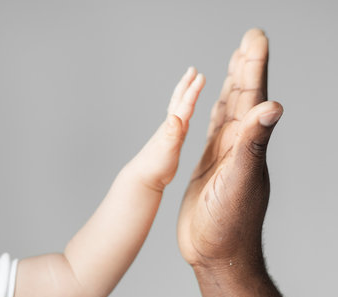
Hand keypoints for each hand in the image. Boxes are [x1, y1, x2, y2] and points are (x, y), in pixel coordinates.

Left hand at [128, 67, 203, 191]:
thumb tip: (175, 117)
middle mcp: (171, 127)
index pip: (185, 105)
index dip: (193, 90)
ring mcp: (170, 133)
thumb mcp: (166, 149)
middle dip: (187, 85)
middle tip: (192, 70)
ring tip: (190, 86)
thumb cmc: (155, 166)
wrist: (143, 178)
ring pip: (179, 109)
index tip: (200, 75)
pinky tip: (183, 115)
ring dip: (185, 96)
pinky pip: (180, 122)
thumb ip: (171, 134)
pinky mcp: (171, 142)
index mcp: (172, 127)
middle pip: (179, 101)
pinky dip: (183, 114)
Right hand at [177, 29, 282, 269]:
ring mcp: (224, 155)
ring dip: (234, 85)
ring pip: (229, 111)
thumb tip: (274, 105)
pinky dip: (214, 111)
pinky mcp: (208, 165)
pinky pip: (212, 130)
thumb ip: (253, 145)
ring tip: (236, 62)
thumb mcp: (239, 183)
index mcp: (246, 144)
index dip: (255, 65)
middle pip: (244, 97)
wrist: (217, 254)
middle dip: (247, 66)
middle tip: (249, 39)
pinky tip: (215, 105)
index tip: (255, 37)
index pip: (253, 96)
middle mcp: (239, 145)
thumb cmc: (228, 226)